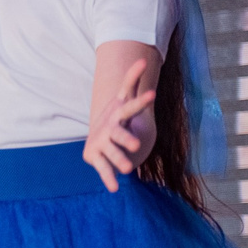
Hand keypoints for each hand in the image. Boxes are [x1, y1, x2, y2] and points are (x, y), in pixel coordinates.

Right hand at [82, 58, 157, 192]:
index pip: (130, 104)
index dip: (140, 100)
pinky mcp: (96, 157)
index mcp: (119, 114)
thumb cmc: (117, 120)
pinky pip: (104, 169)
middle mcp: (109, 127)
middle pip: (118, 132)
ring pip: (112, 152)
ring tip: (129, 169)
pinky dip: (109, 178)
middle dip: (126, 137)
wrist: (95, 139)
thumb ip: (132, 82)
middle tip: (136, 144)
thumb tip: (143, 58)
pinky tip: (116, 188)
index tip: (152, 94)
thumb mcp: (125, 101)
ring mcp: (101, 142)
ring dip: (119, 160)